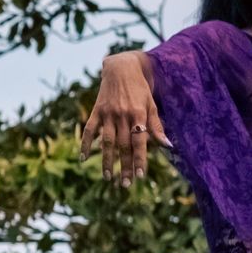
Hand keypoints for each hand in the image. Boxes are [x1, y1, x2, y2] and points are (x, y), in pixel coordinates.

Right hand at [80, 52, 166, 186]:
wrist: (121, 68)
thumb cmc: (140, 89)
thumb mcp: (152, 104)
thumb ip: (157, 126)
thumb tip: (168, 145)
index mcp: (138, 114)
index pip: (139, 141)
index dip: (140, 159)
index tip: (140, 176)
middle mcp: (122, 115)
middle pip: (123, 146)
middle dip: (125, 166)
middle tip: (126, 184)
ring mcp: (107, 113)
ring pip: (106, 141)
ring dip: (107, 160)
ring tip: (108, 177)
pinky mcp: (96, 111)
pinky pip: (89, 130)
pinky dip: (86, 143)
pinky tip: (84, 158)